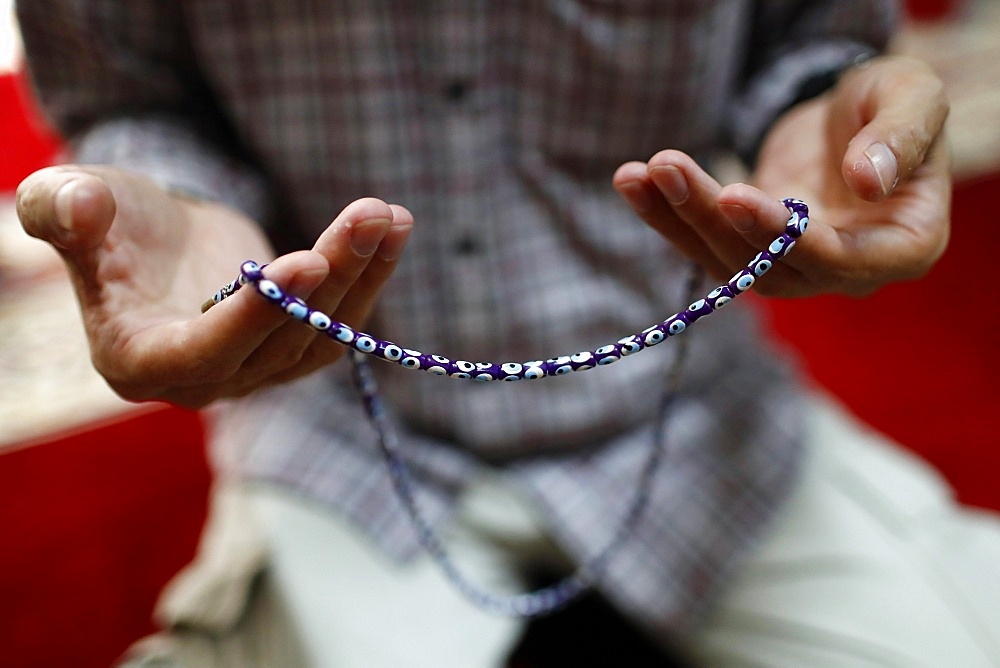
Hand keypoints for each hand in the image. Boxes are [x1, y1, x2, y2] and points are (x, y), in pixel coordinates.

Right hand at [16, 166, 411, 407]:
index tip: (305, 262)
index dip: (255, 314)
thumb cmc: (107, 221)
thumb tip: (77, 205)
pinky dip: (371, 278)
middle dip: (330, 275)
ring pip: (322, 333)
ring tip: (390, 214)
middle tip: (369, 214)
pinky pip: (341, 324)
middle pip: (280, 340)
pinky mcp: (292, 352)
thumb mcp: (69, 203)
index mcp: (139, 360)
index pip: (204, 351)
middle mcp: (203, 381)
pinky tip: (394, 229)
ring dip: (362, 273)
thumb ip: (63, 208)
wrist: (156, 239)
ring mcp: (255, 372)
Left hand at [613, 55, 950, 297]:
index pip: (839, 258)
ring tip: (636, 173)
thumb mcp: (913, 98)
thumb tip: (869, 180)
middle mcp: (847, 271)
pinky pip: (705, 243)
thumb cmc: (894, 103)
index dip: (784, 235)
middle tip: (668, 166)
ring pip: (728, 261)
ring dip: (678, 218)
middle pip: (770, 267)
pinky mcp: (752, 252)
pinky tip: (632, 181)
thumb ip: (901, 135)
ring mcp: (795, 268)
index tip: (734, 194)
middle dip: (713, 219)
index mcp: (904, 246)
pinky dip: (666, 214)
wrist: (855, 117)